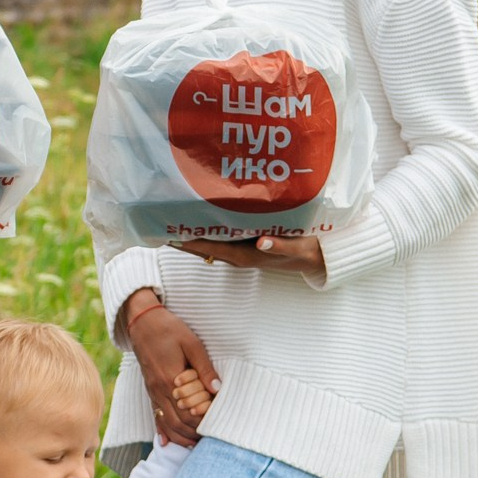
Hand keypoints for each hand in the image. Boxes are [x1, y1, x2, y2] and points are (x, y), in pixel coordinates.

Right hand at [122, 291, 217, 447]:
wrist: (142, 321)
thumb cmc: (169, 329)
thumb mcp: (191, 343)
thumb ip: (204, 367)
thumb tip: (217, 388)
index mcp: (171, 379)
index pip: (190, 412)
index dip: (204, 422)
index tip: (218, 425)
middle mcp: (159, 390)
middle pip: (178, 422)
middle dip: (195, 434)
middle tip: (211, 440)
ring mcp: (152, 392)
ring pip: (166, 423)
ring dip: (181, 436)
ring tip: (195, 445)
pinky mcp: (149, 390)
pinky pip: (155, 415)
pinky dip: (162, 431)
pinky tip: (166, 443)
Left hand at [174, 233, 326, 280]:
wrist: (317, 258)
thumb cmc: (307, 251)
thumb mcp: (299, 249)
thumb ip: (281, 246)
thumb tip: (262, 243)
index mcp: (248, 256)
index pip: (213, 249)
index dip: (191, 243)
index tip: (170, 235)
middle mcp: (240, 254)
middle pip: (205, 246)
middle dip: (183, 237)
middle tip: (160, 223)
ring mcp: (242, 249)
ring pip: (211, 241)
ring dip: (192, 232)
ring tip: (171, 219)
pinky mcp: (247, 244)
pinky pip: (222, 236)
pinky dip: (208, 228)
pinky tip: (197, 218)